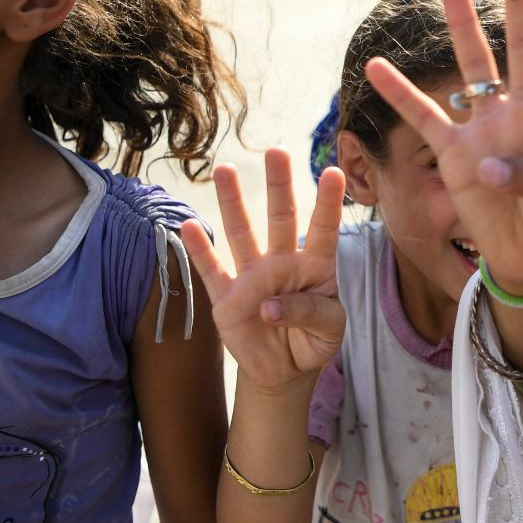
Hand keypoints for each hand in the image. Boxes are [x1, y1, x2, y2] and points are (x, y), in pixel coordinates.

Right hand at [181, 148, 346, 396]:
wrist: (285, 371)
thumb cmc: (313, 341)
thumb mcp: (329, 331)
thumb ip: (310, 313)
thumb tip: (270, 306)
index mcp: (316, 266)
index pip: (325, 229)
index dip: (329, 203)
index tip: (334, 172)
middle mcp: (283, 263)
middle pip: (281, 218)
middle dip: (278, 185)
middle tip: (277, 151)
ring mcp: (252, 278)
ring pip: (242, 234)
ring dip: (233, 204)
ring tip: (225, 171)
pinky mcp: (227, 299)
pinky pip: (211, 271)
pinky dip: (199, 250)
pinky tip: (188, 224)